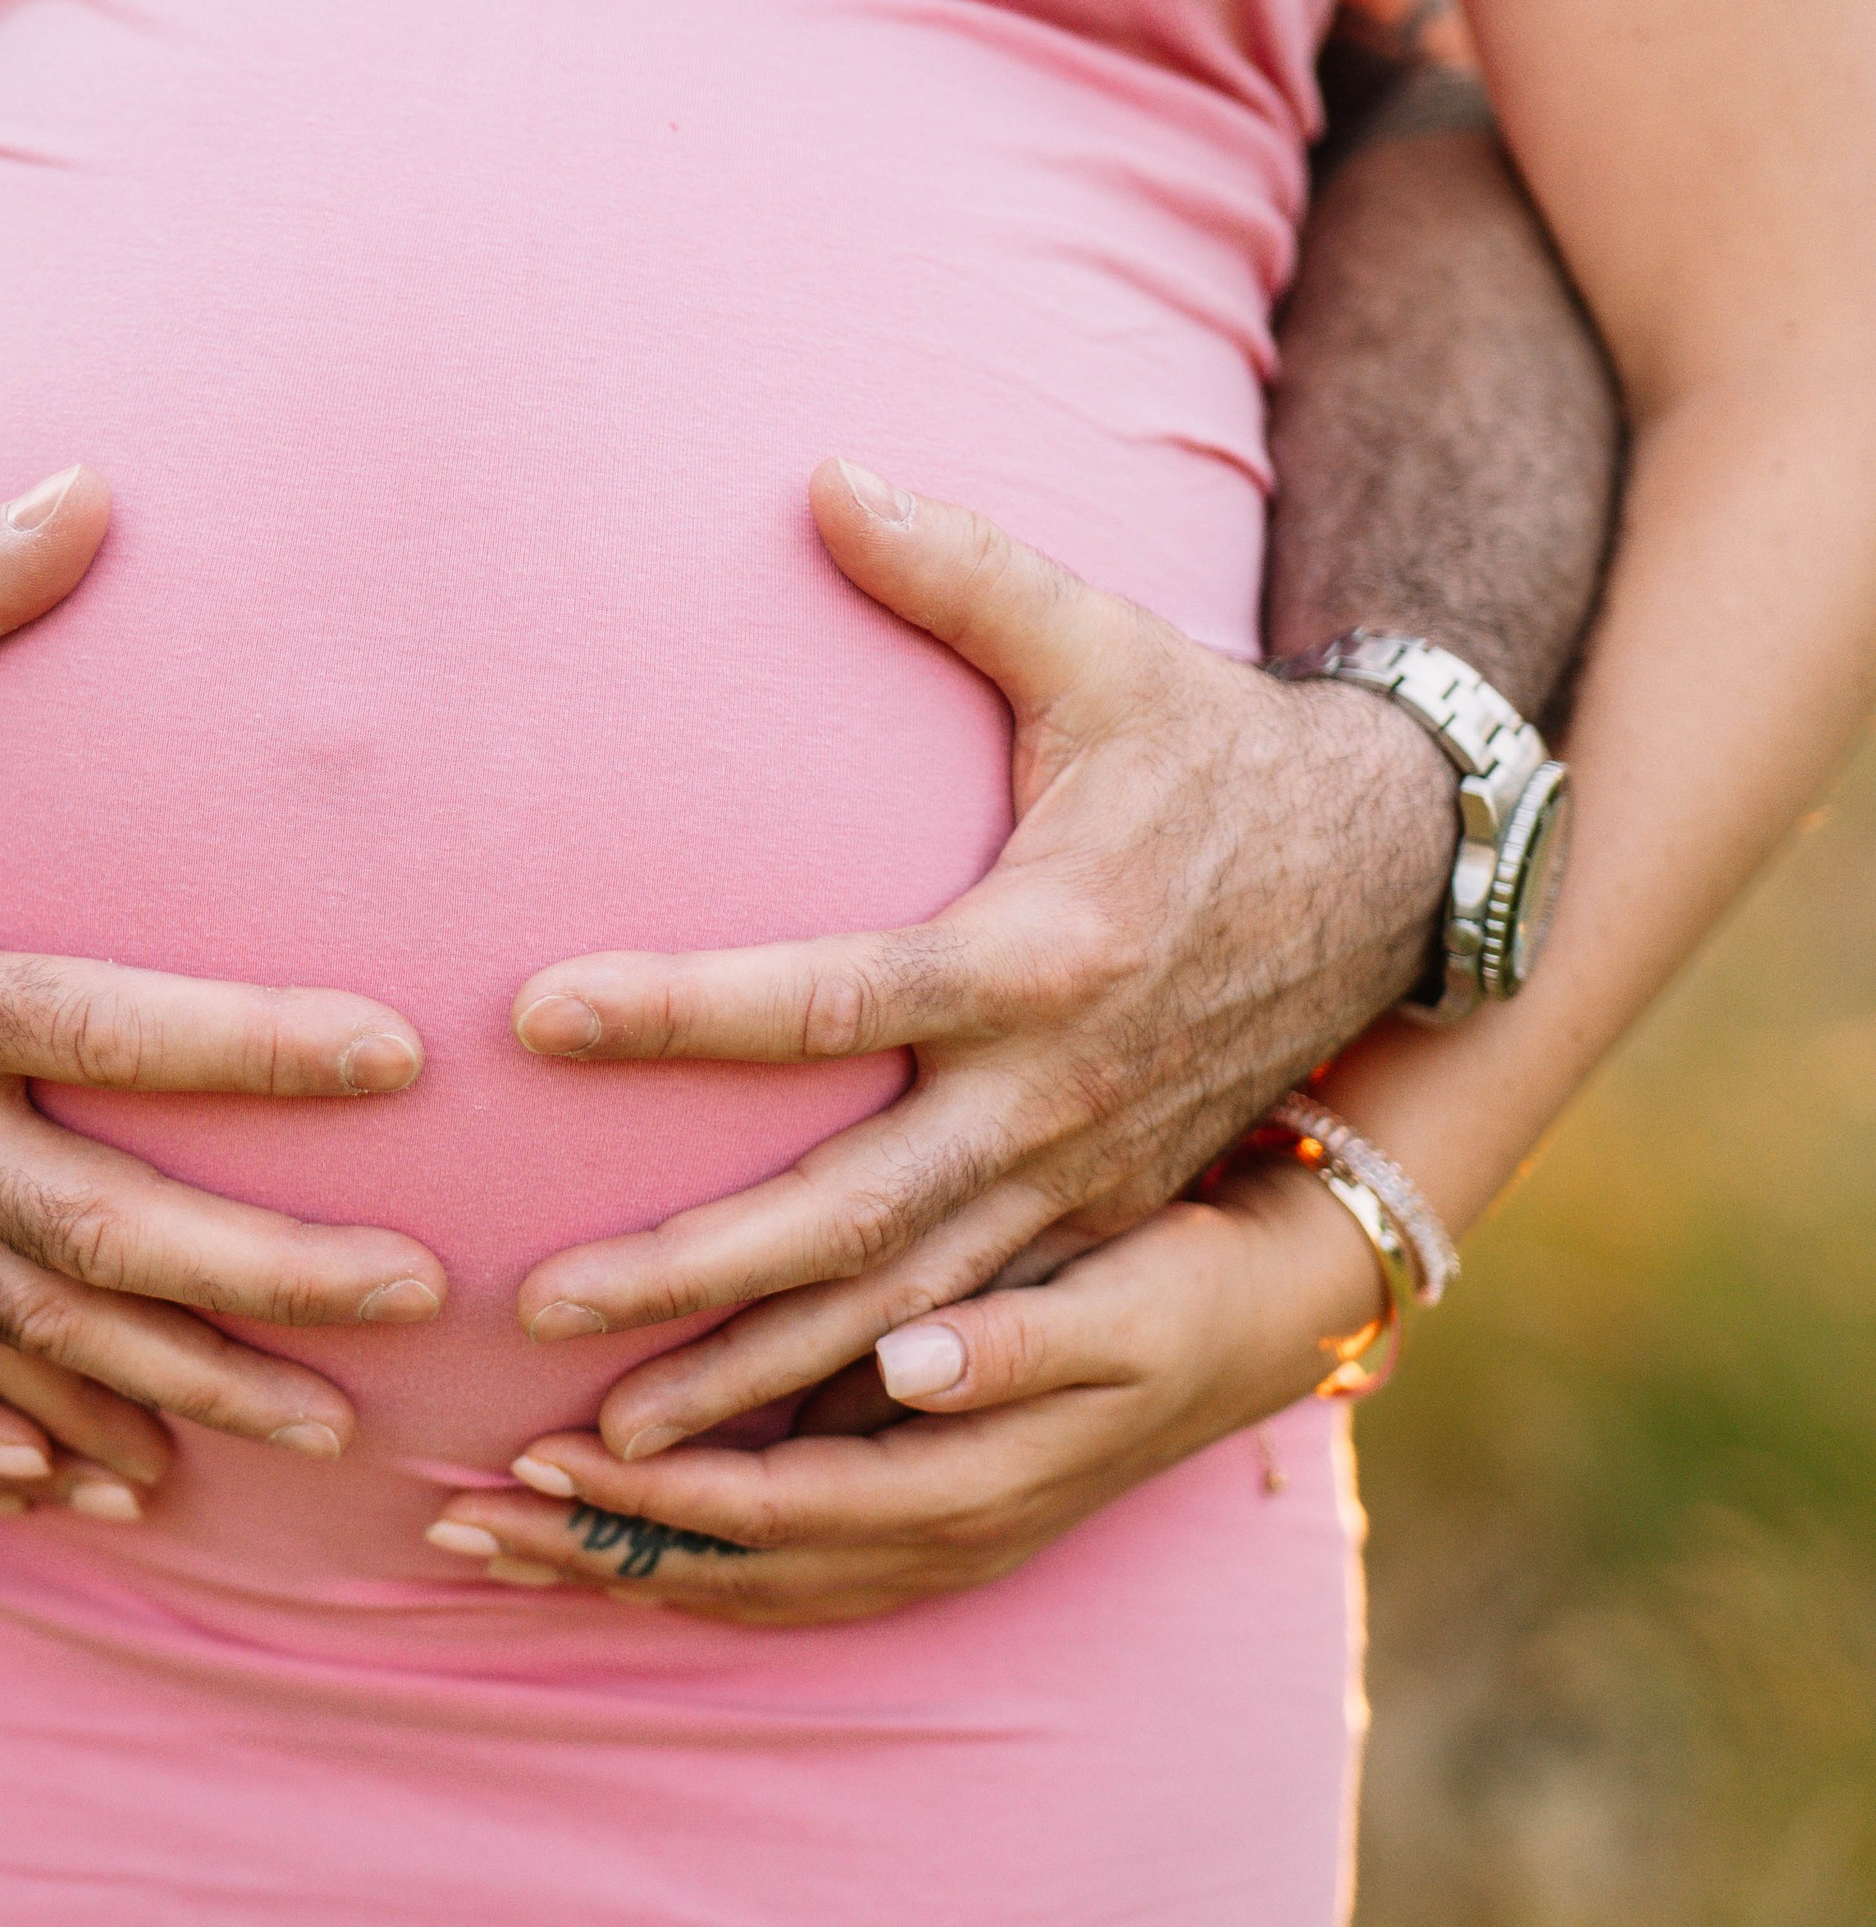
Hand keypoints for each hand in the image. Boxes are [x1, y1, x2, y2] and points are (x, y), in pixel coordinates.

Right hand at [0, 467, 446, 1480]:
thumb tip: (97, 485)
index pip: (97, 1028)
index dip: (249, 1049)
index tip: (400, 1054)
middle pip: (87, 1226)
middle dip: (259, 1269)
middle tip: (424, 1286)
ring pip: (35, 1328)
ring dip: (185, 1380)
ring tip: (338, 1424)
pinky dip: (43, 1429)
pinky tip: (144, 1477)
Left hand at [427, 1157, 1382, 1624]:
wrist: (1268, 1316)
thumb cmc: (1187, 1295)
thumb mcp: (1124, 1310)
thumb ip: (1019, 1345)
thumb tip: (909, 1363)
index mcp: (971, 1486)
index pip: (774, 1508)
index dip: (652, 1492)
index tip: (538, 1449)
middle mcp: (936, 1535)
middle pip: (729, 1569)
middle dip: (590, 1546)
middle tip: (451, 1514)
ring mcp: (929, 1536)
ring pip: (739, 1575)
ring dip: (613, 1555)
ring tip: (488, 1523)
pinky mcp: (921, 1507)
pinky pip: (770, 1557)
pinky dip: (671, 1548)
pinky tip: (601, 1513)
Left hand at [507, 458, 1454, 1459]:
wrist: (1394, 876)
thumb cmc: (1214, 747)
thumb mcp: (1104, 645)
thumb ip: (959, 571)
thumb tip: (823, 472)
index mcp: (1038, 948)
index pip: (825, 996)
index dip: (677, 1007)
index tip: (532, 1012)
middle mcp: (1056, 1093)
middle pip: (848, 1215)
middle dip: (691, 1274)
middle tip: (533, 1310)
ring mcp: (1082, 1180)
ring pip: (900, 1316)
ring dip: (754, 1379)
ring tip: (605, 1440)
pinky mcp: (1096, 1225)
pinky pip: (961, 1339)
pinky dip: (856, 1404)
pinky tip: (743, 1454)